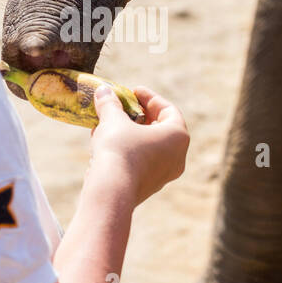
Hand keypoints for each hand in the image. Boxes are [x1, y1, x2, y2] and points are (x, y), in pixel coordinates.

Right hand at [88, 83, 188, 205]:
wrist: (111, 191)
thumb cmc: (118, 149)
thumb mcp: (113, 120)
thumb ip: (110, 103)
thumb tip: (103, 91)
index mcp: (178, 136)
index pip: (168, 110)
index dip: (149, 98)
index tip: (132, 91)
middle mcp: (177, 157)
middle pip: (160, 129)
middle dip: (139, 116)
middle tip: (122, 107)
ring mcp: (164, 175)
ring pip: (149, 147)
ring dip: (130, 134)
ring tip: (109, 125)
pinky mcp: (148, 187)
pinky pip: (141, 162)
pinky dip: (127, 150)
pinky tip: (106, 145)